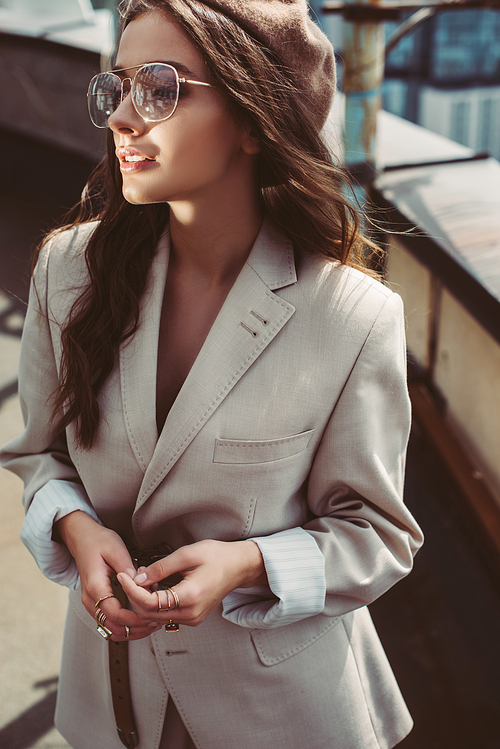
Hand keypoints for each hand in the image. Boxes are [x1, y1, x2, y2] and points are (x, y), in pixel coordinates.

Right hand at [54, 511, 161, 640]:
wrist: (81, 537)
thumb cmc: (98, 541)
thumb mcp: (116, 549)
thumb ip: (127, 568)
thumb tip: (139, 584)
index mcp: (95, 587)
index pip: (115, 614)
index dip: (135, 619)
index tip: (152, 616)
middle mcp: (90, 600)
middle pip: (113, 628)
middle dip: (136, 629)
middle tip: (156, 623)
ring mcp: (91, 603)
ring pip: (111, 629)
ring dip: (131, 630)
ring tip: (151, 623)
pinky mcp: (96, 603)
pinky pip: (109, 622)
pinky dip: (125, 625)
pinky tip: (140, 618)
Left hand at [117, 539, 266, 627]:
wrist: (239, 566)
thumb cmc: (217, 557)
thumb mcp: (187, 554)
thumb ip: (160, 568)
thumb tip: (138, 578)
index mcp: (190, 597)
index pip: (150, 602)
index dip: (132, 590)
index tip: (123, 575)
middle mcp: (190, 614)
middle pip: (149, 614)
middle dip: (135, 595)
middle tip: (132, 574)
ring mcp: (192, 619)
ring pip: (156, 617)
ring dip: (144, 599)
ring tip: (145, 578)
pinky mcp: (192, 618)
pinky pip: (166, 615)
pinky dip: (155, 603)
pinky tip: (156, 586)